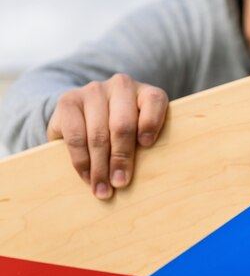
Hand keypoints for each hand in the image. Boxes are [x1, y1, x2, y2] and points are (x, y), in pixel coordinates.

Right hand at [47, 73, 168, 199]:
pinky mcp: (69, 100)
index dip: (151, 122)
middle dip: (121, 158)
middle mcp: (121, 86)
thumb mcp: (140, 135)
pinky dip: (82, 160)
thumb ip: (145, 146)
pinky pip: (75, 135)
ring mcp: (94, 90)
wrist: (85, 116)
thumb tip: (148, 177)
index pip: (155, 101)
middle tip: (120, 183)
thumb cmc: (124, 133)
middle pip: (123, 124)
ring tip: (103, 189)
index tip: (147, 145)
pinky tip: (87, 176)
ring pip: (98, 134)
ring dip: (100, 166)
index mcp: (146, 93)